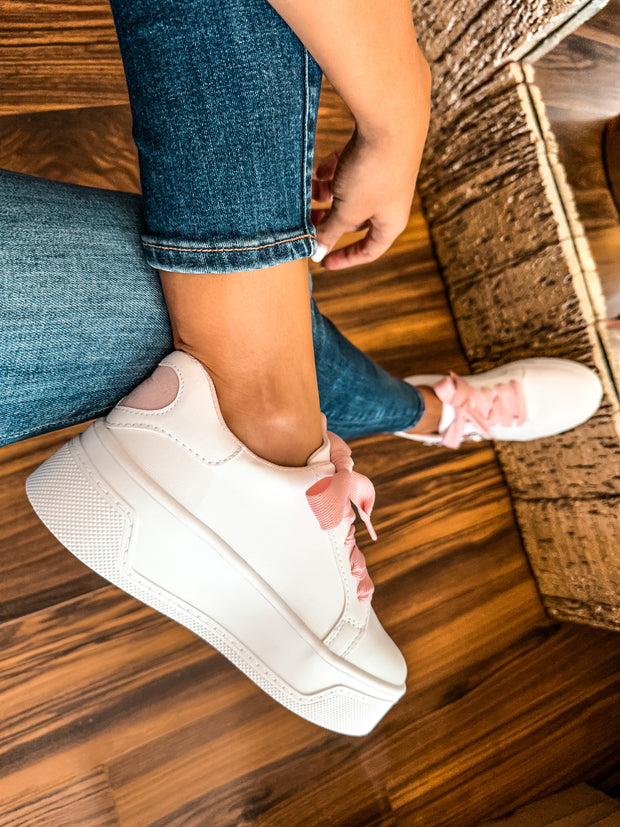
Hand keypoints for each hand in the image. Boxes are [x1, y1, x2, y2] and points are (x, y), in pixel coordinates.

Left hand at [311, 127, 422, 269]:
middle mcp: (390, 202)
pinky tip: (320, 169)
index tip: (322, 262)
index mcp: (390, 222)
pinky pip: (349, 170)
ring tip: (309, 191)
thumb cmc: (373, 174)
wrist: (390, 121)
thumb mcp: (347, 210)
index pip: (369, 250)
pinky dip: (334, 172)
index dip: (345, 259)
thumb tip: (317, 252)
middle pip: (355, 221)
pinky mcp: (374, 153)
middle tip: (306, 222)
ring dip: (327, 195)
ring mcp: (383, 176)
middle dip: (329, 221)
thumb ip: (331, 232)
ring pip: (349, 194)